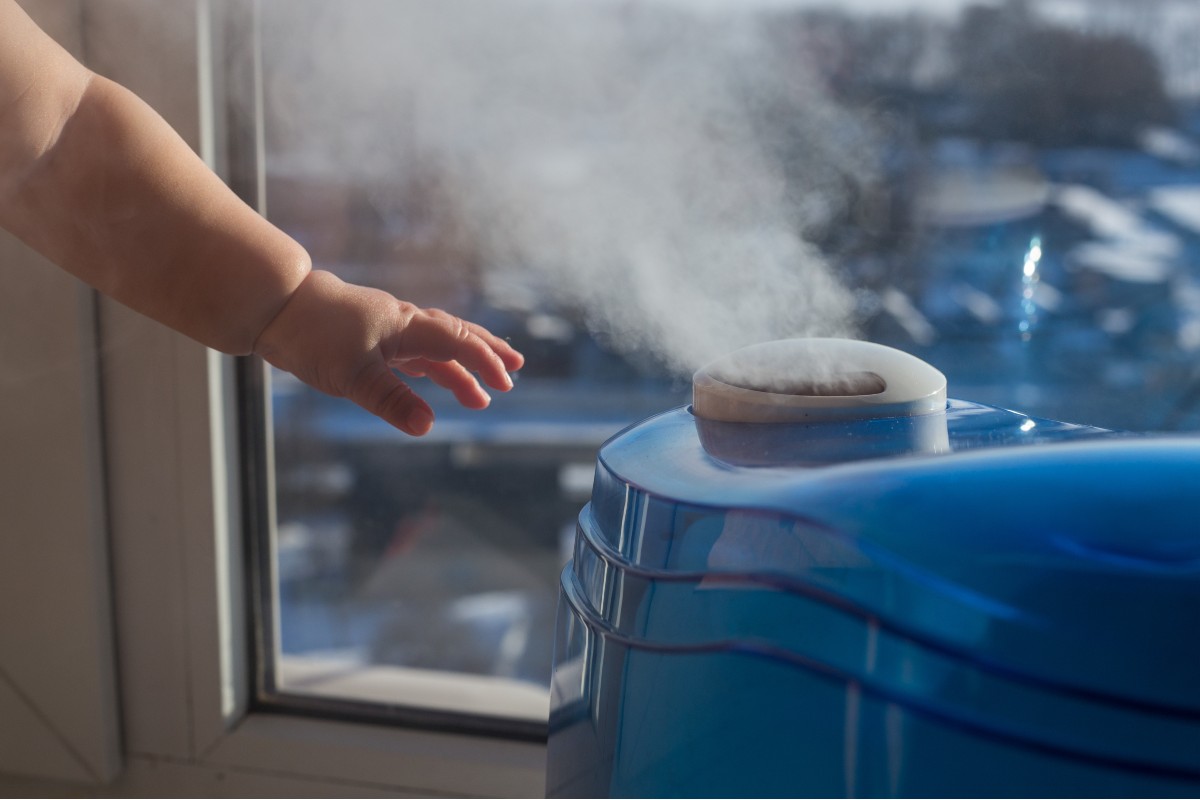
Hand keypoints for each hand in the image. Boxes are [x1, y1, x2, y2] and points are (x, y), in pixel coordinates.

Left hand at [253, 270, 523, 435]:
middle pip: (455, 336)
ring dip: (459, 370)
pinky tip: (435, 381)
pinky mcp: (370, 338)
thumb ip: (391, 401)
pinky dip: (432, 367)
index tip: (505, 382)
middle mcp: (403, 324)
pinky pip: (413, 352)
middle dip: (485, 355)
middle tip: (514, 371)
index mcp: (406, 326)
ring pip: (434, 348)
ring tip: (478, 398)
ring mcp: (387, 330)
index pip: (457, 342)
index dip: (484, 362)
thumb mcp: (352, 375)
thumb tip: (427, 426)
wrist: (276, 307)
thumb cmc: (313, 335)